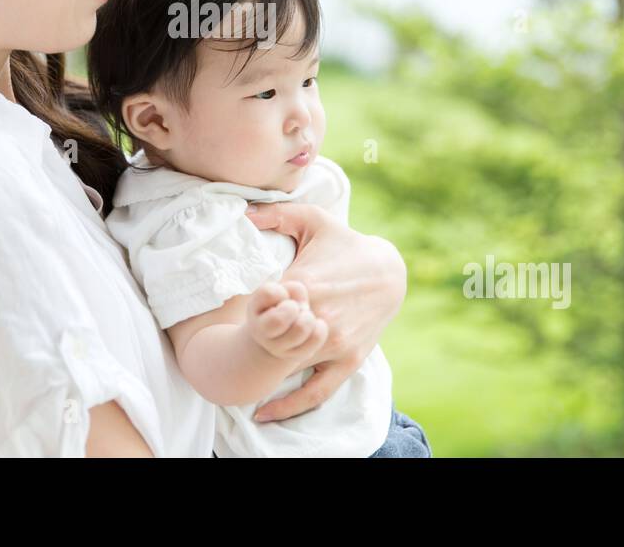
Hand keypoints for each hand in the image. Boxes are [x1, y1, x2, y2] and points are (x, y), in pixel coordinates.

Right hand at [243, 280, 327, 362]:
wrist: (280, 335)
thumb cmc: (282, 306)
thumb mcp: (282, 292)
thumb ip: (293, 289)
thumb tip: (303, 307)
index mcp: (254, 310)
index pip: (269, 293)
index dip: (281, 291)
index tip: (282, 297)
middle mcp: (262, 333)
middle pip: (279, 320)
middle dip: (293, 308)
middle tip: (295, 309)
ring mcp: (279, 348)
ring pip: (300, 328)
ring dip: (308, 317)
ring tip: (305, 317)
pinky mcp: (298, 354)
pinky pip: (316, 338)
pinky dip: (320, 327)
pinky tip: (315, 325)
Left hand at [245, 202, 405, 422]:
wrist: (389, 271)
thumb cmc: (345, 244)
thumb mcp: (313, 219)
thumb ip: (276, 214)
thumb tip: (242, 212)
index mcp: (306, 285)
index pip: (262, 307)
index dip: (249, 310)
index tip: (240, 308)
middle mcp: (319, 319)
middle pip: (271, 341)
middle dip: (254, 342)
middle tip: (234, 345)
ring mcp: (334, 344)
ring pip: (288, 366)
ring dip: (265, 371)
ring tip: (238, 378)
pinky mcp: (347, 361)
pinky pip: (315, 392)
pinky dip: (289, 406)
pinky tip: (263, 412)